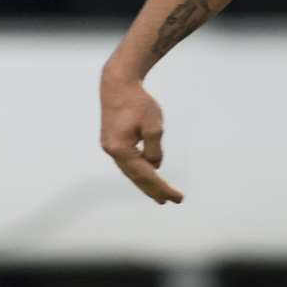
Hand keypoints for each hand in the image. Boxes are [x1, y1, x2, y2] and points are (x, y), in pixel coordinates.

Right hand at [99, 70, 183, 203]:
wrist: (117, 84)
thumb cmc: (137, 102)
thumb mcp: (153, 125)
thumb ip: (155, 149)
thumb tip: (155, 166)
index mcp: (120, 149)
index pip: (146, 175)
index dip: (162, 188)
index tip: (177, 198)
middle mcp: (112, 151)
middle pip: (136, 177)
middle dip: (153, 190)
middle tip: (169, 202)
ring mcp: (109, 147)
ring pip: (131, 171)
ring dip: (145, 183)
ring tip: (159, 195)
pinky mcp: (112, 142)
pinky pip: (128, 162)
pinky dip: (139, 170)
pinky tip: (149, 173)